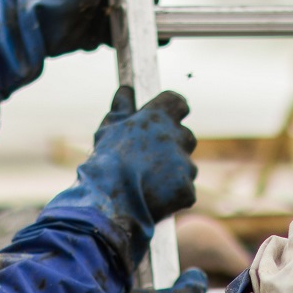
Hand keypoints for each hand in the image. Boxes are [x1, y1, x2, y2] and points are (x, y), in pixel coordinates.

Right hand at [80, 86, 197, 228]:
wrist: (110, 202)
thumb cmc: (105, 164)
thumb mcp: (108, 131)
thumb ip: (121, 108)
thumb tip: (126, 90)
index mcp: (156, 118)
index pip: (177, 102)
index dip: (174, 109)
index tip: (169, 115)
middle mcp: (176, 137)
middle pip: (185, 136)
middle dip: (173, 145)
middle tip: (151, 159)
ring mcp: (184, 165)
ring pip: (185, 165)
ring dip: (173, 172)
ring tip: (147, 183)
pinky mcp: (187, 189)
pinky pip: (185, 189)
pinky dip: (173, 194)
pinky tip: (153, 199)